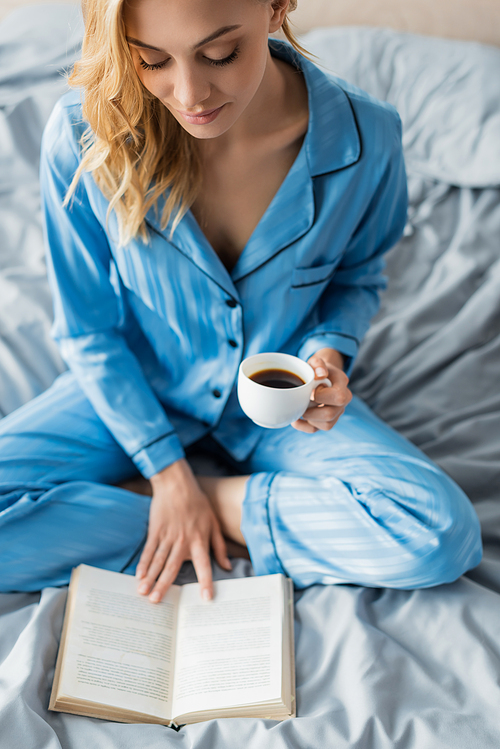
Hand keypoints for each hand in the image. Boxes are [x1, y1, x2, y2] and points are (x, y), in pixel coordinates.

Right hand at [136, 459, 230, 602]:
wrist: (177, 485)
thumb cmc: (198, 504)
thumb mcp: (214, 523)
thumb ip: (220, 546)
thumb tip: (228, 566)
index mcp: (200, 540)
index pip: (204, 564)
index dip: (205, 581)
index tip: (205, 598)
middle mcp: (183, 541)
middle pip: (173, 567)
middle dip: (164, 585)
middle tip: (157, 602)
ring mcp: (167, 536)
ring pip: (158, 560)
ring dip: (150, 578)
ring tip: (143, 592)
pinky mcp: (155, 531)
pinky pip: (149, 550)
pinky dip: (143, 563)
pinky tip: (138, 575)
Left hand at [291, 348, 351, 432]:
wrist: (320, 375)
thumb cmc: (317, 368)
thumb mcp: (315, 361)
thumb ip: (318, 363)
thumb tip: (320, 374)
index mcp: (342, 384)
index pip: (338, 397)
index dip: (321, 396)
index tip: (312, 389)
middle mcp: (344, 401)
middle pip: (330, 414)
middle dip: (312, 410)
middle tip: (303, 401)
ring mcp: (337, 412)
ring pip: (326, 425)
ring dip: (308, 418)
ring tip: (301, 407)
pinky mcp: (327, 421)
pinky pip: (316, 429)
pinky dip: (303, 426)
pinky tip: (295, 419)